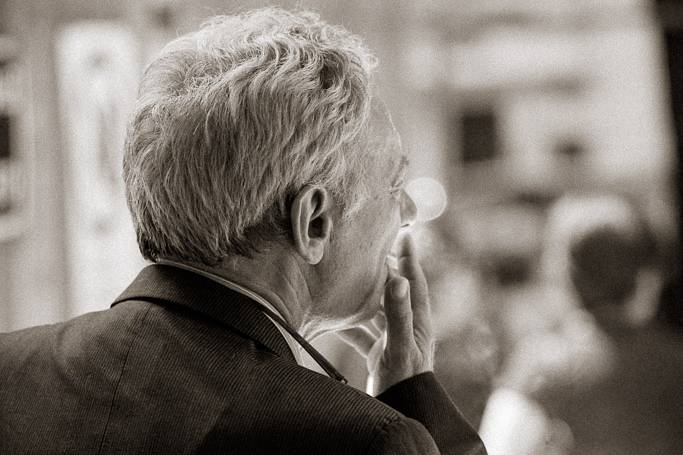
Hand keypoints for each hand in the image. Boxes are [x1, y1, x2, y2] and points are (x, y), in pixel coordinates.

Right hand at [337, 234, 434, 394]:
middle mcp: (406, 327)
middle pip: (395, 292)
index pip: (414, 282)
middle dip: (385, 271)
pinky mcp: (380, 355)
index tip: (405, 235)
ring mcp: (393, 341)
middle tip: (373, 250)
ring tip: (350, 278)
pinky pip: (362, 334)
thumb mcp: (399, 346)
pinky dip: (349, 325)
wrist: (404, 411)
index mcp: (417, 321)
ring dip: (365, 296)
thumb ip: (398, 314)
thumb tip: (398, 278)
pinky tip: (334, 319)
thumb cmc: (405, 381)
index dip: (409, 258)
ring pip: (377, 311)